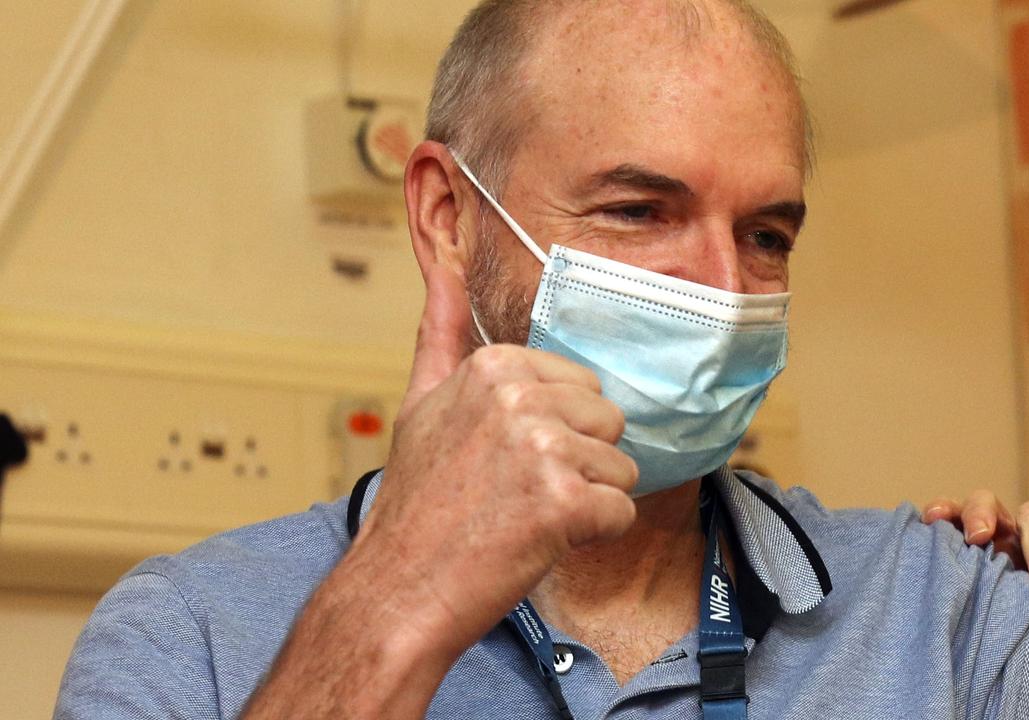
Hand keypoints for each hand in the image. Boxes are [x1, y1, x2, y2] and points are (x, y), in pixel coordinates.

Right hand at [353, 264, 638, 656]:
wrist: (399, 588)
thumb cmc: (416, 506)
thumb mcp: (420, 403)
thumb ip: (440, 331)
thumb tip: (440, 261)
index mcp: (494, 367)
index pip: (581, 386)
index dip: (556, 431)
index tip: (508, 459)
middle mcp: (519, 398)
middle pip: (608, 422)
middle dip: (578, 463)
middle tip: (518, 492)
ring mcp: (543, 448)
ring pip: (620, 469)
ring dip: (585, 503)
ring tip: (525, 517)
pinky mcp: (565, 501)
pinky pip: (621, 513)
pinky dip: (590, 537)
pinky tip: (538, 541)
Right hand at [921, 492, 1028, 668]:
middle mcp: (1008, 533)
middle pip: (989, 503)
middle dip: (981, 514)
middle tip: (978, 536)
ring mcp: (979, 548)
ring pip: (956, 516)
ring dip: (945, 514)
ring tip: (933, 520)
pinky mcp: (958, 569)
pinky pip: (937, 545)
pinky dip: (925, 540)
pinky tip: (915, 545)